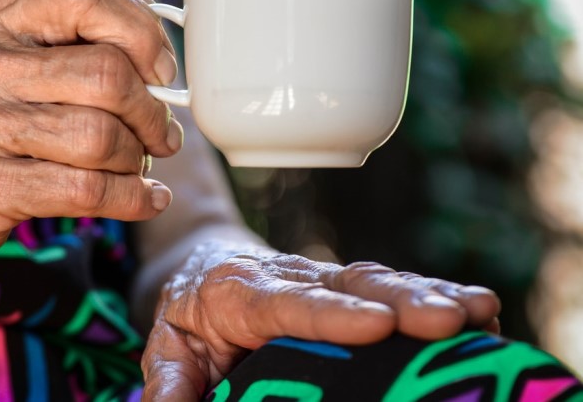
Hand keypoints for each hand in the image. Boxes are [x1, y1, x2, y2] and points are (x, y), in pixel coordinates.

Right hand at [0, 0, 182, 269]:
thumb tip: (153, 39)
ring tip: (141, 165)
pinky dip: (133, 198)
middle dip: (152, 111)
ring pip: (100, 136)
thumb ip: (62, 42)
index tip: (161, 71)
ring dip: (139, 158)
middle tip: (162, 134)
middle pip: (106, 73)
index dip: (140, 31)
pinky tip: (147, 199)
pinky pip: (86, 190)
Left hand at [140, 242, 499, 399]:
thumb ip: (171, 384)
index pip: (286, 303)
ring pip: (378, 280)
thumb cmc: (189, 312)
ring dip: (429, 294)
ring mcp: (324, 280)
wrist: (205, 262)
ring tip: (478, 311)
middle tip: (448, 320)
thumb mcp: (168, 348)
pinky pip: (394, 287)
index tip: (375, 324)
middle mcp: (290, 278)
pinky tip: (480, 310)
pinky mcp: (349, 289)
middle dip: (400, 301)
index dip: (330, 314)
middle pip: (346, 284)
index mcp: (240, 292)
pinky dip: (436, 294)